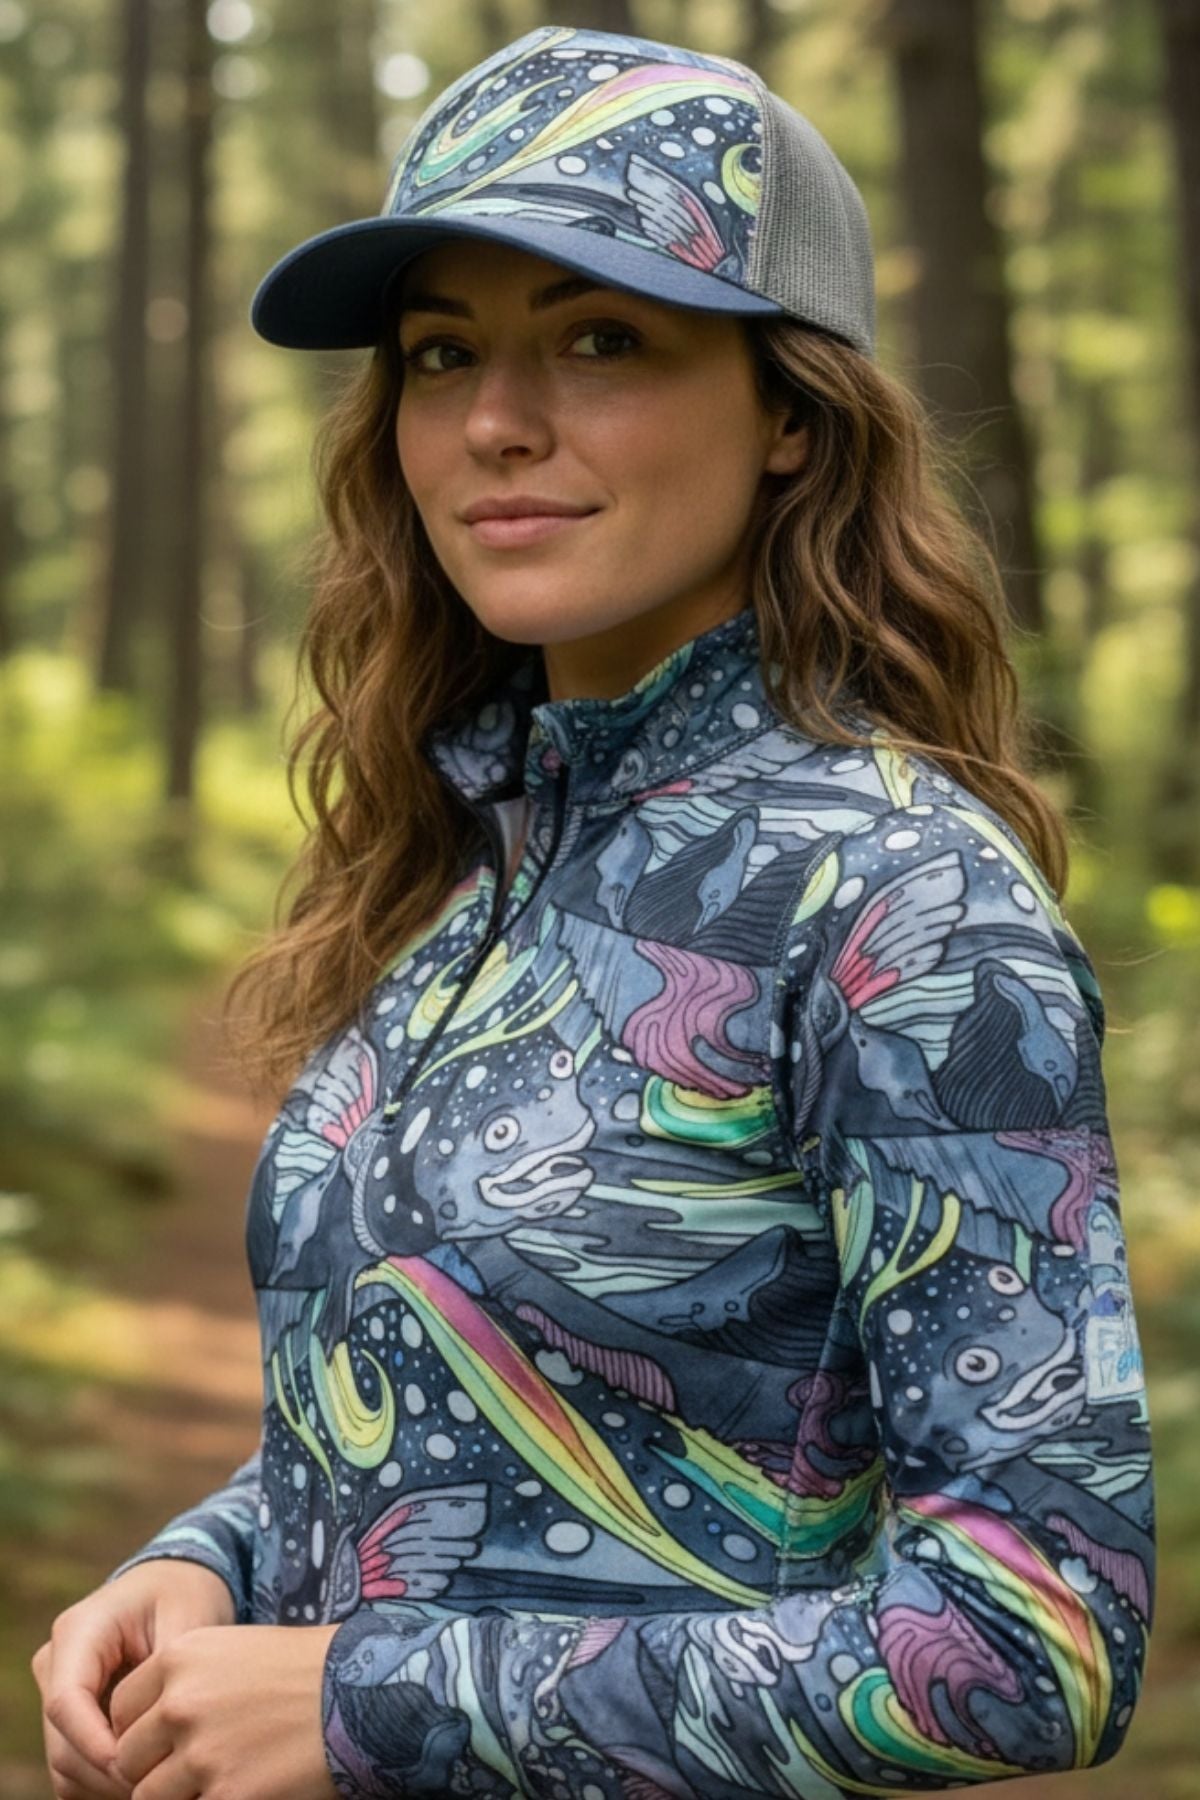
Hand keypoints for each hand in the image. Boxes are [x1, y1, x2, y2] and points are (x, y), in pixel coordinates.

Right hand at [30, 1559, 236, 1798]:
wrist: (176, 1582)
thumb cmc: (185, 1594)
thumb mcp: (188, 1619)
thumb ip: (168, 1673)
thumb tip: (156, 1731)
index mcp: (78, 1632)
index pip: (66, 1703)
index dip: (95, 1745)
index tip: (136, 1769)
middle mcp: (56, 1663)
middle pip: (62, 1744)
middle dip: (109, 1774)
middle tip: (162, 1785)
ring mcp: (56, 1692)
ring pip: (65, 1765)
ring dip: (108, 1785)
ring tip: (162, 1784)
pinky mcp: (69, 1717)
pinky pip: (76, 1768)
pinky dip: (108, 1783)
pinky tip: (153, 1778)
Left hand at [110, 1622, 339, 1799]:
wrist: (362, 1693)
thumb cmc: (305, 1670)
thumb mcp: (236, 1651)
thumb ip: (185, 1684)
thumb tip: (150, 1730)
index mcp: (180, 1657)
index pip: (120, 1709)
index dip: (139, 1731)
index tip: (164, 1741)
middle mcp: (180, 1703)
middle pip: (129, 1758)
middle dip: (154, 1768)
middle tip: (191, 1769)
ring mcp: (201, 1754)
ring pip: (149, 1797)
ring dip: (178, 1795)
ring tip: (219, 1777)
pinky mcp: (227, 1795)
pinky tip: (241, 1788)